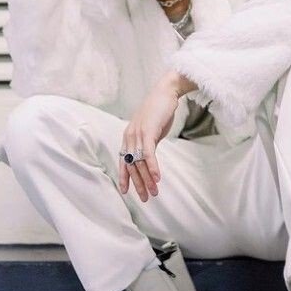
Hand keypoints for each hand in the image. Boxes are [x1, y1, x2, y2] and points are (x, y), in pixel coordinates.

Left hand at [119, 81, 179, 201]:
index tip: (126, 192)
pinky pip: (148, 153)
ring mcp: (138, 133)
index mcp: (129, 136)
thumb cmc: (159, 110)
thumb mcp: (152, 130)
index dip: (124, 177)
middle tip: (145, 198)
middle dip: (138, 184)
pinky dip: (152, 167)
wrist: (166, 92)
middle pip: (131, 165)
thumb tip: (149, 158)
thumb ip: (148, 144)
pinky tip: (157, 178)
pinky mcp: (148, 131)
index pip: (124, 161)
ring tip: (154, 193)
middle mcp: (130, 136)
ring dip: (147, 179)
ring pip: (140, 162)